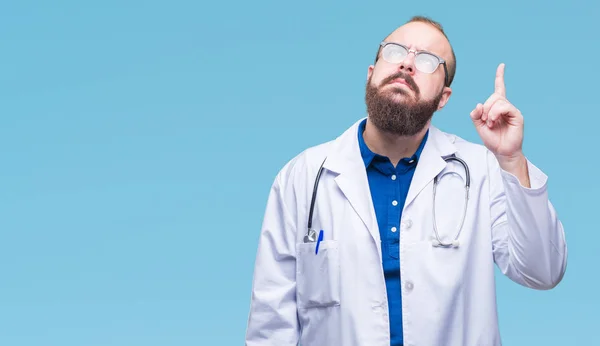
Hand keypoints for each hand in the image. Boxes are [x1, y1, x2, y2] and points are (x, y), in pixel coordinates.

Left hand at [470, 63, 529, 186]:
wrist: (502, 151)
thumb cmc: (493, 140)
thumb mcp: (479, 126)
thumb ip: (476, 115)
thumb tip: (479, 104)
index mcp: (497, 108)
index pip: (499, 89)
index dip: (500, 77)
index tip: (502, 66)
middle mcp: (505, 107)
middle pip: (494, 96)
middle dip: (485, 108)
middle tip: (485, 120)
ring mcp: (512, 110)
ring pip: (498, 101)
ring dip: (490, 112)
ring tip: (491, 123)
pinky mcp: (517, 115)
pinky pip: (504, 107)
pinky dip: (496, 113)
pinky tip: (494, 122)